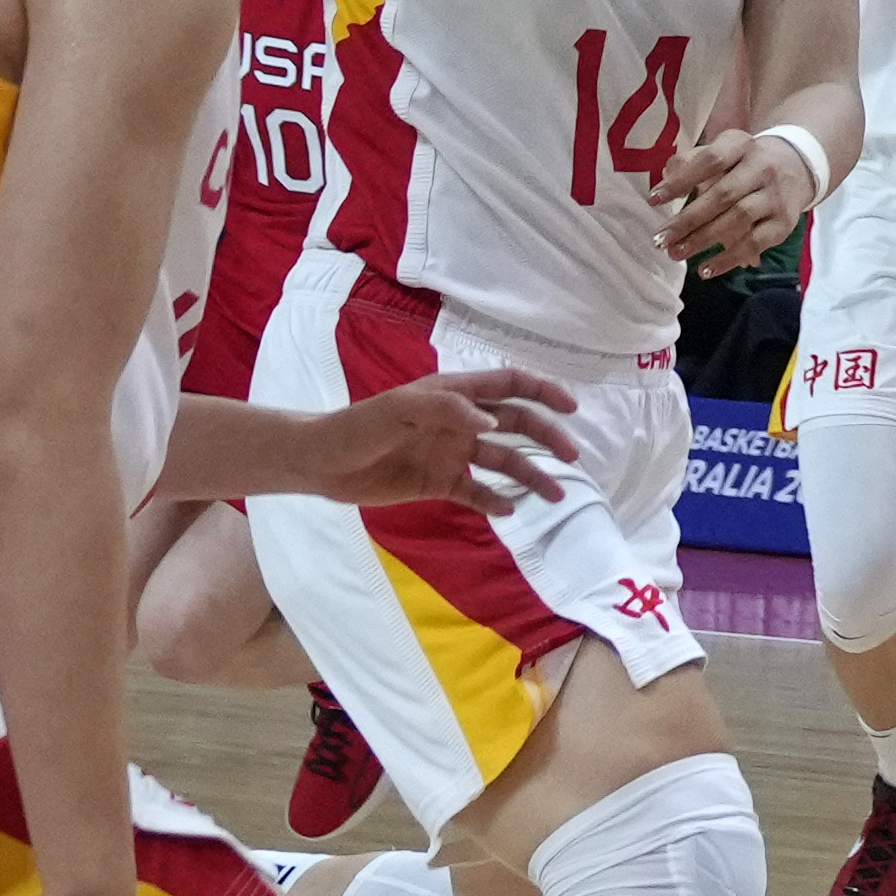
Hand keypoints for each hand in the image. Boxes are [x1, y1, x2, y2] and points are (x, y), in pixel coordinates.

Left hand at [304, 367, 577, 510]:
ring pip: (503, 462)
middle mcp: (460, 422)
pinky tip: (511, 510)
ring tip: (555, 495)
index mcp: (454, 395)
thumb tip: (493, 422)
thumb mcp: (399, 409)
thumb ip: (448, 410)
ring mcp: (451, 453)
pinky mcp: (438, 483)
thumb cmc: (359, 427)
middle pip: (515, 424)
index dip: (542, 392)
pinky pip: (476, 493)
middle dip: (546, 437)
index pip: (508, 385)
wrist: (323, 463)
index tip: (570, 408)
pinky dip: (496, 501)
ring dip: (530, 475)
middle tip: (572, 457)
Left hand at [650, 124, 818, 273]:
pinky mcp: (784, 223)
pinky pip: (755, 243)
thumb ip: (691, 162)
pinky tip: (706, 269)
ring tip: (676, 253)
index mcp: (741, 145)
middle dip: (688, 220)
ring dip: (704, 240)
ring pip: (738, 219)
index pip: (710, 161)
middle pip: (722, 195)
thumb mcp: (722, 151)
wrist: (797, 166)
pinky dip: (729, 259)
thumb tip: (665, 177)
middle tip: (661, 239)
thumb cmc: (745, 162)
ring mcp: (775, 196)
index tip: (654, 200)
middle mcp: (762, 167)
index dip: (681, 181)